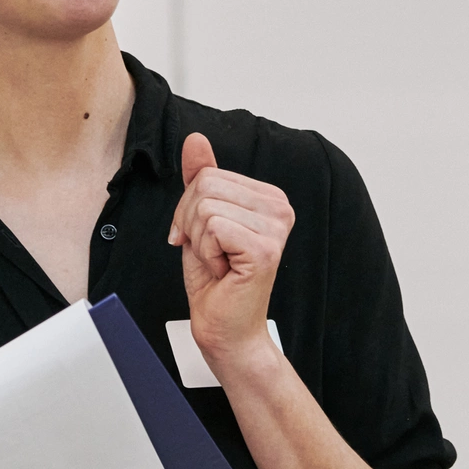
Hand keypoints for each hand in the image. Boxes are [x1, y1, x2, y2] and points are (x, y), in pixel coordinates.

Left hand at [169, 132, 294, 370]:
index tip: (202, 238)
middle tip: (209, 253)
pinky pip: (212, 228)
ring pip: (205, 207)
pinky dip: (206, 253)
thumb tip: (195, 139)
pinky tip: (223, 270)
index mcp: (269, 197)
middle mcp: (280, 207)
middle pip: (204, 186)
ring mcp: (276, 228)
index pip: (208, 175)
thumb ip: (201, 178)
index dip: (188, 208)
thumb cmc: (215, 281)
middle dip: (189, 222)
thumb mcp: (199, 220)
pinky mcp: (265, 249)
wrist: (225, 329)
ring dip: (199, 241)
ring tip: (218, 262)